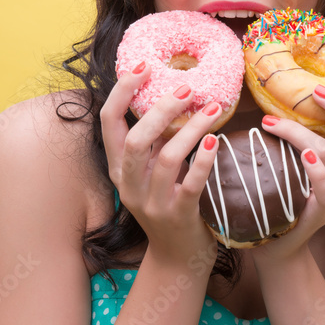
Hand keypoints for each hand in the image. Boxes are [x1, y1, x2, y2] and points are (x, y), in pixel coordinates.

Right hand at [99, 62, 222, 267]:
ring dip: (191, 129)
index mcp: (119, 168)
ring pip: (167, 157)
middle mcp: (130, 185)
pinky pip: (191, 184)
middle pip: (135, 138)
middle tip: (189, 88)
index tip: (142, 66)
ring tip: (214, 109)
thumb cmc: (169, 204)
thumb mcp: (152, 171)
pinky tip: (215, 142)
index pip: (108, 122)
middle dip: (161, 109)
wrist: (178, 258)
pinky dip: (204, 161)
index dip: (121, 91)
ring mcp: (153, 203)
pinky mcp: (179, 216)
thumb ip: (155, 141)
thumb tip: (173, 94)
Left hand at [251, 57, 324, 262]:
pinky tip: (302, 154)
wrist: (273, 240)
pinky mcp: (322, 212)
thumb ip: (293, 120)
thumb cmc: (279, 188)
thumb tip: (274, 77)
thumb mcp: (290, 148)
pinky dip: (313, 169)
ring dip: (299, 132)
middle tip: (316, 89)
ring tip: (270, 121)